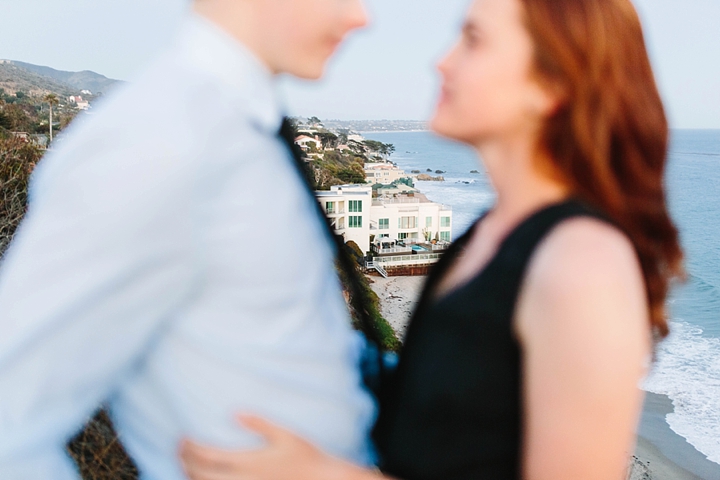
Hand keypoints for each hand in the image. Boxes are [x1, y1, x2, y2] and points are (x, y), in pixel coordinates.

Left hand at [179, 415, 363, 479]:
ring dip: (191, 476)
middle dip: (184, 461)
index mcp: (249, 461)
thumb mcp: (286, 434)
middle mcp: (243, 479)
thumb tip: (235, 413)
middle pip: (201, 474)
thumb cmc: (306, 456)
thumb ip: (260, 423)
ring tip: (187, 464)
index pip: (208, 456)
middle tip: (179, 449)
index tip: (183, 437)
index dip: (190, 448)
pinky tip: (204, 478)